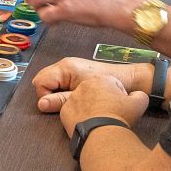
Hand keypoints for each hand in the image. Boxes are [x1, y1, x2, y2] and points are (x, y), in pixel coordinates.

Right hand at [33, 56, 152, 114]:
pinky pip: (60, 80)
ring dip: (56, 92)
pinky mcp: (77, 71)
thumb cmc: (108, 88)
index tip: (57, 106)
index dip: (45, 96)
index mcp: (66, 67)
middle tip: (64, 103)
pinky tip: (75, 97)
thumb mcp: (80, 97)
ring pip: (51, 80)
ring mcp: (71, 66)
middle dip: (49, 93)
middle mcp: (66, 64)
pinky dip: (62, 89)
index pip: (40, 81)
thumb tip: (41, 105)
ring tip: (70, 100)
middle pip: (43, 79)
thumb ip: (59, 101)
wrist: (129, 81)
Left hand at [58, 76, 148, 137]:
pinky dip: (80, 117)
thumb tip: (137, 95)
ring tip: (99, 120)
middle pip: (96, 91)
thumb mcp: (139, 103)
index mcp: (101, 79)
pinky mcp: (65, 111)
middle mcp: (84, 85)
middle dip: (102, 100)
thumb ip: (139, 95)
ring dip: (90, 108)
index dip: (118, 96)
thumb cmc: (119, 117)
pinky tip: (89, 124)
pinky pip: (74, 112)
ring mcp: (72, 98)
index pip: (112, 84)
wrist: (103, 134)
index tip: (120, 106)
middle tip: (109, 113)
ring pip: (83, 101)